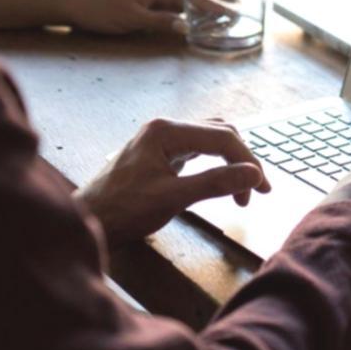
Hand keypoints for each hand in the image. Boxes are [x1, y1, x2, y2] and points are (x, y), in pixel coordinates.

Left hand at [62, 0, 234, 35]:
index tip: (235, 1)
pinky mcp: (140, 4)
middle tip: (234, 13)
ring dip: (200, 8)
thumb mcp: (132, 19)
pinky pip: (169, 8)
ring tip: (219, 19)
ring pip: (181, 0)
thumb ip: (161, 22)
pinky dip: (184, 14)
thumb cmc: (100, 10)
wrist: (72, 4)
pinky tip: (190, 22)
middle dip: (214, 1)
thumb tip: (188, 27)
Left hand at [77, 118, 269, 243]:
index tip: (262, 189)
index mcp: (166, 131)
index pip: (222, 138)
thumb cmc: (122, 211)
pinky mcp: (159, 153)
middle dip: (242, 160)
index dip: (247, 162)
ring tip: (242, 190)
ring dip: (230, 162)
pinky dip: (215, 164)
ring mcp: (161, 139)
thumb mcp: (173, 198)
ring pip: (210, 140)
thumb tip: (253, 175)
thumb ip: (215, 183)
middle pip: (219, 133)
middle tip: (255, 192)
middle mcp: (165, 128)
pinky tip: (220, 180)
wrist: (88, 222)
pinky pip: (197, 150)